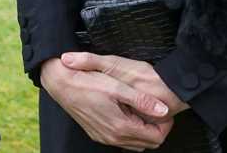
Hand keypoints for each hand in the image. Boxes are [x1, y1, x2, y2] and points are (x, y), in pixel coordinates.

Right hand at [40, 56, 174, 151]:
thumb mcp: (118, 87)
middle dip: (155, 129)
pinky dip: (129, 131)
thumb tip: (164, 110)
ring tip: (140, 111)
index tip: (162, 109)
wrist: (61, 84)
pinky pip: (121, 140)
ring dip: (142, 131)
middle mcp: (113, 137)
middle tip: (154, 110)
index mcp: (121, 127)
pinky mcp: (97, 134)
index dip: (165, 124)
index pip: (156, 137)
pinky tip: (125, 114)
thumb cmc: (88, 82)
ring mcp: (104, 138)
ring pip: (134, 143)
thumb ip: (143, 101)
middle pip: (147, 143)